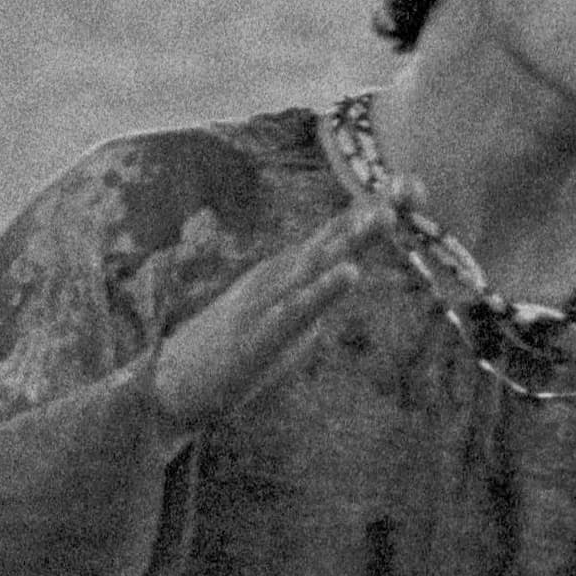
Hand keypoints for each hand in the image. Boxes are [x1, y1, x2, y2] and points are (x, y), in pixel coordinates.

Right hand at [149, 199, 387, 436]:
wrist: (167, 387)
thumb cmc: (224, 357)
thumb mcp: (279, 324)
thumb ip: (312, 304)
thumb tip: (338, 290)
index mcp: (278, 277)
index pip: (329, 240)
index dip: (365, 214)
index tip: (408, 188)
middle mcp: (272, 281)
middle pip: (326, 243)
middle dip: (364, 216)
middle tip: (404, 188)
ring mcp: (263, 305)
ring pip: (313, 267)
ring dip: (348, 240)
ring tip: (381, 216)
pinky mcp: (258, 336)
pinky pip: (297, 309)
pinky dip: (324, 289)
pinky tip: (350, 273)